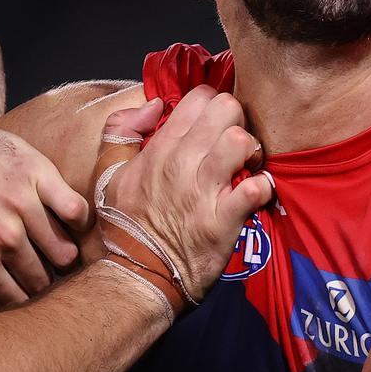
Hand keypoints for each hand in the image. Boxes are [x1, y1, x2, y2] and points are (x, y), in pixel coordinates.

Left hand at [0, 116, 89, 309]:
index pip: (19, 298)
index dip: (28, 299)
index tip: (34, 294)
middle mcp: (3, 236)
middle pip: (44, 278)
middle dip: (47, 281)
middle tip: (51, 275)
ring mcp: (23, 204)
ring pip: (64, 251)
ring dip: (65, 255)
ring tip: (64, 251)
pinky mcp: (38, 175)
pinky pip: (75, 210)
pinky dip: (79, 221)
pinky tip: (71, 222)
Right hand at [97, 86, 271, 300]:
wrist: (136, 273)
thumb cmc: (126, 222)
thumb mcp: (108, 170)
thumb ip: (121, 128)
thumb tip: (154, 104)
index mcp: (161, 146)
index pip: (200, 97)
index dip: (213, 103)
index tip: (214, 122)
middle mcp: (183, 162)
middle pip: (228, 109)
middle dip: (237, 120)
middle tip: (234, 143)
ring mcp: (204, 191)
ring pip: (241, 141)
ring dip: (252, 150)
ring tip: (248, 165)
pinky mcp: (223, 221)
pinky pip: (255, 189)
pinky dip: (263, 188)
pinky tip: (256, 193)